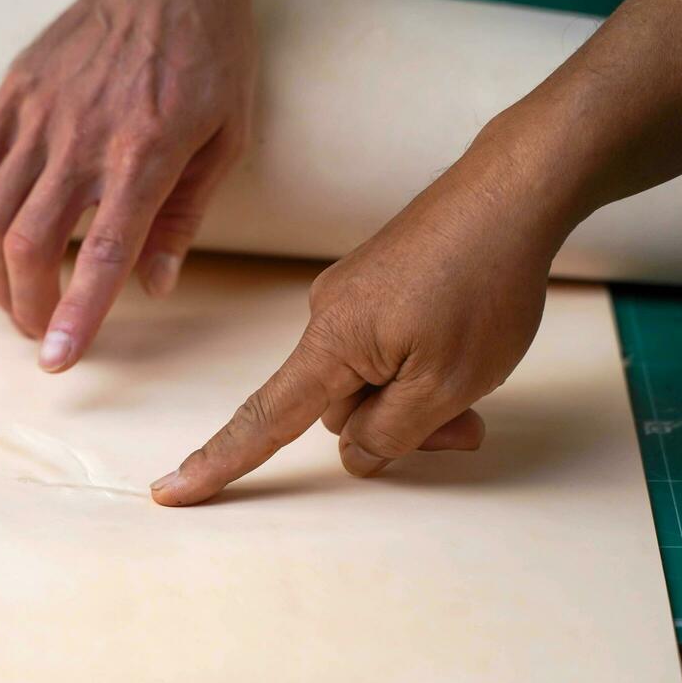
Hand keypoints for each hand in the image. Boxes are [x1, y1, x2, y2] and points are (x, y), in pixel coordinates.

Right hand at [0, 0, 256, 371]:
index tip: (58, 360)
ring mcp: (39, 114)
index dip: (77, 315)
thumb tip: (155, 286)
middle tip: (39, 332)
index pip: (101, 254)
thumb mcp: (226, 138)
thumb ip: (185, 216)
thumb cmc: (208, 56)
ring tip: (10, 304)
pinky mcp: (13, 94)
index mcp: (145, 154)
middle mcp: (83, 138)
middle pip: (31, 243)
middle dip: (27, 305)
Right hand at [150, 133, 568, 506]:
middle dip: (395, 427)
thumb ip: (391, 434)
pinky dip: (420, 366)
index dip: (218, 464)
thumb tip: (356, 453)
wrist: (512, 190)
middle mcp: (328, 316)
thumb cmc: (483, 282)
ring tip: (476, 378)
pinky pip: (385, 347)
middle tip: (465, 423)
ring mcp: (353, 296)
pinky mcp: (379, 283)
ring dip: (416, 397)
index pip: (263, 420)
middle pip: (338, 409)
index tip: (169, 492)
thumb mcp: (446, 384)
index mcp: (332, 342)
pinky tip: (467, 345)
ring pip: (370, 381)